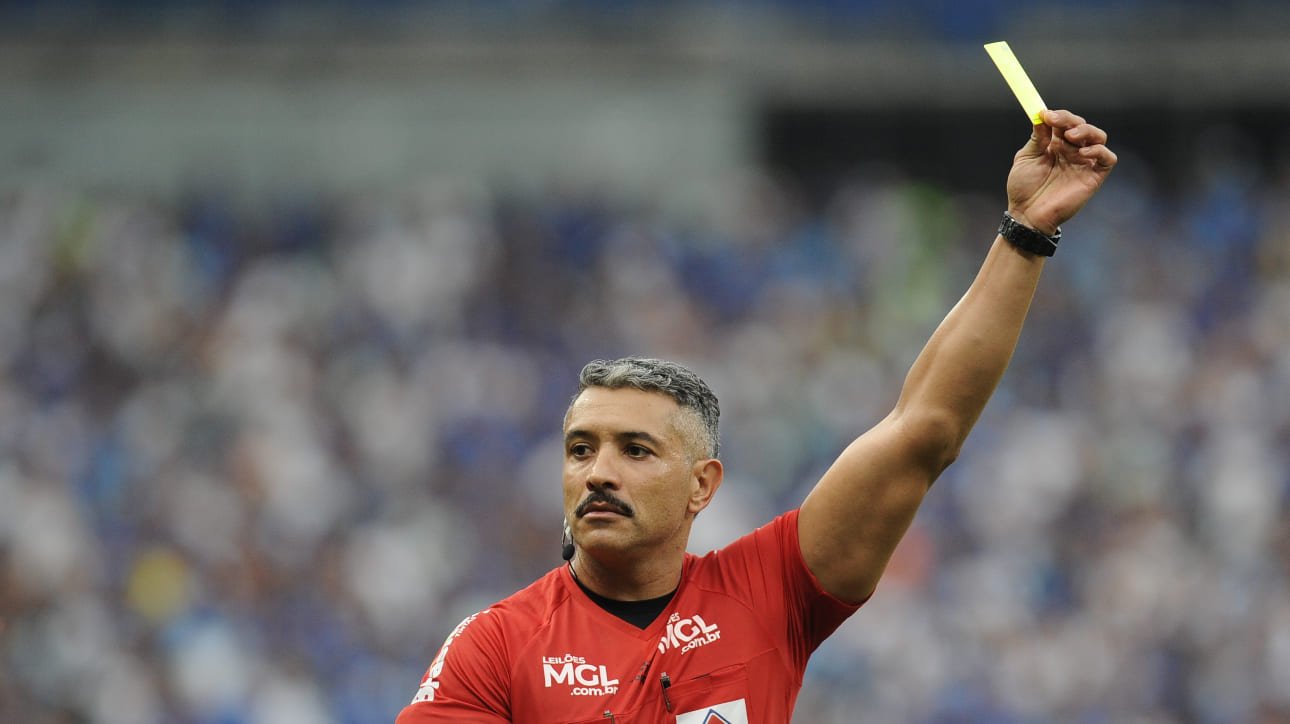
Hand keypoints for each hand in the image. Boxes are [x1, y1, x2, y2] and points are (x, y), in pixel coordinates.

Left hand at [1006, 109, 1116, 234]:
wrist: (1027, 213)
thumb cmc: (1024, 187)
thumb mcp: (1026, 158)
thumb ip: (1037, 138)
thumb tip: (1042, 115)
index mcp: (1056, 144)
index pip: (1064, 122)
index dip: (1058, 115)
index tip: (1045, 114)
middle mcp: (1072, 150)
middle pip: (1082, 125)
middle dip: (1069, 119)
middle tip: (1056, 121)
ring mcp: (1084, 162)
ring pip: (1098, 137)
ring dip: (1086, 130)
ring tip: (1070, 136)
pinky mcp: (1094, 176)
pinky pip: (1107, 158)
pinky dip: (1099, 150)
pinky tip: (1082, 152)